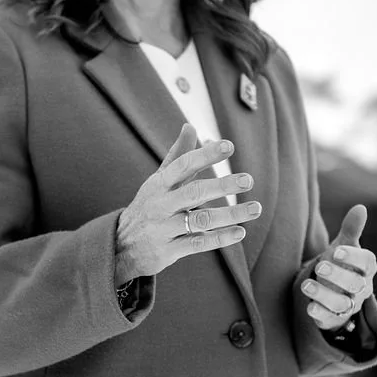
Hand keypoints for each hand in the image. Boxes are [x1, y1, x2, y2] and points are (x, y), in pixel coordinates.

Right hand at [114, 123, 262, 284]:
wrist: (121, 246)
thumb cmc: (148, 207)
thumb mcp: (158, 181)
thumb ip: (177, 155)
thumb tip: (190, 126)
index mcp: (159, 184)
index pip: (183, 165)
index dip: (205, 155)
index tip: (229, 145)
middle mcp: (160, 205)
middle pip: (193, 192)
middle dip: (222, 185)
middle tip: (248, 179)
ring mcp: (164, 229)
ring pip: (200, 220)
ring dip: (230, 214)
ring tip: (255, 208)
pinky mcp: (169, 250)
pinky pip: (197, 244)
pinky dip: (219, 239)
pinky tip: (239, 232)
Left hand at [300, 204, 376, 330]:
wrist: (332, 290)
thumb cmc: (340, 264)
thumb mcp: (343, 246)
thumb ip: (350, 230)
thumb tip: (360, 207)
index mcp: (366, 268)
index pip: (367, 262)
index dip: (354, 257)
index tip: (336, 251)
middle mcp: (361, 288)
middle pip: (356, 284)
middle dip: (338, 276)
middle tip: (320, 266)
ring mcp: (349, 305)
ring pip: (342, 303)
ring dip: (324, 295)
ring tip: (306, 285)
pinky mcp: (334, 318)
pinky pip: (330, 319)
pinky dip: (320, 314)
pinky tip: (309, 307)